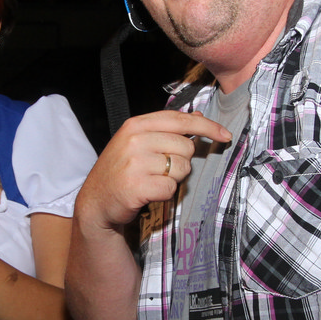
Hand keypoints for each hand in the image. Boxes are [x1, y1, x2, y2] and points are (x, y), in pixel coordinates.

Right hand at [75, 110, 231, 234]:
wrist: (95, 201)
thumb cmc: (120, 171)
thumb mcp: (137, 142)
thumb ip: (166, 129)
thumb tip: (198, 117)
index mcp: (136, 125)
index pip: (180, 120)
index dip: (207, 127)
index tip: (225, 135)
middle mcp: (135, 140)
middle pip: (186, 147)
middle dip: (181, 161)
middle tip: (160, 169)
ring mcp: (135, 162)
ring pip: (182, 168)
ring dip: (173, 179)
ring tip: (152, 180)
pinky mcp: (137, 186)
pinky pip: (171, 188)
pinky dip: (164, 194)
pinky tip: (148, 193)